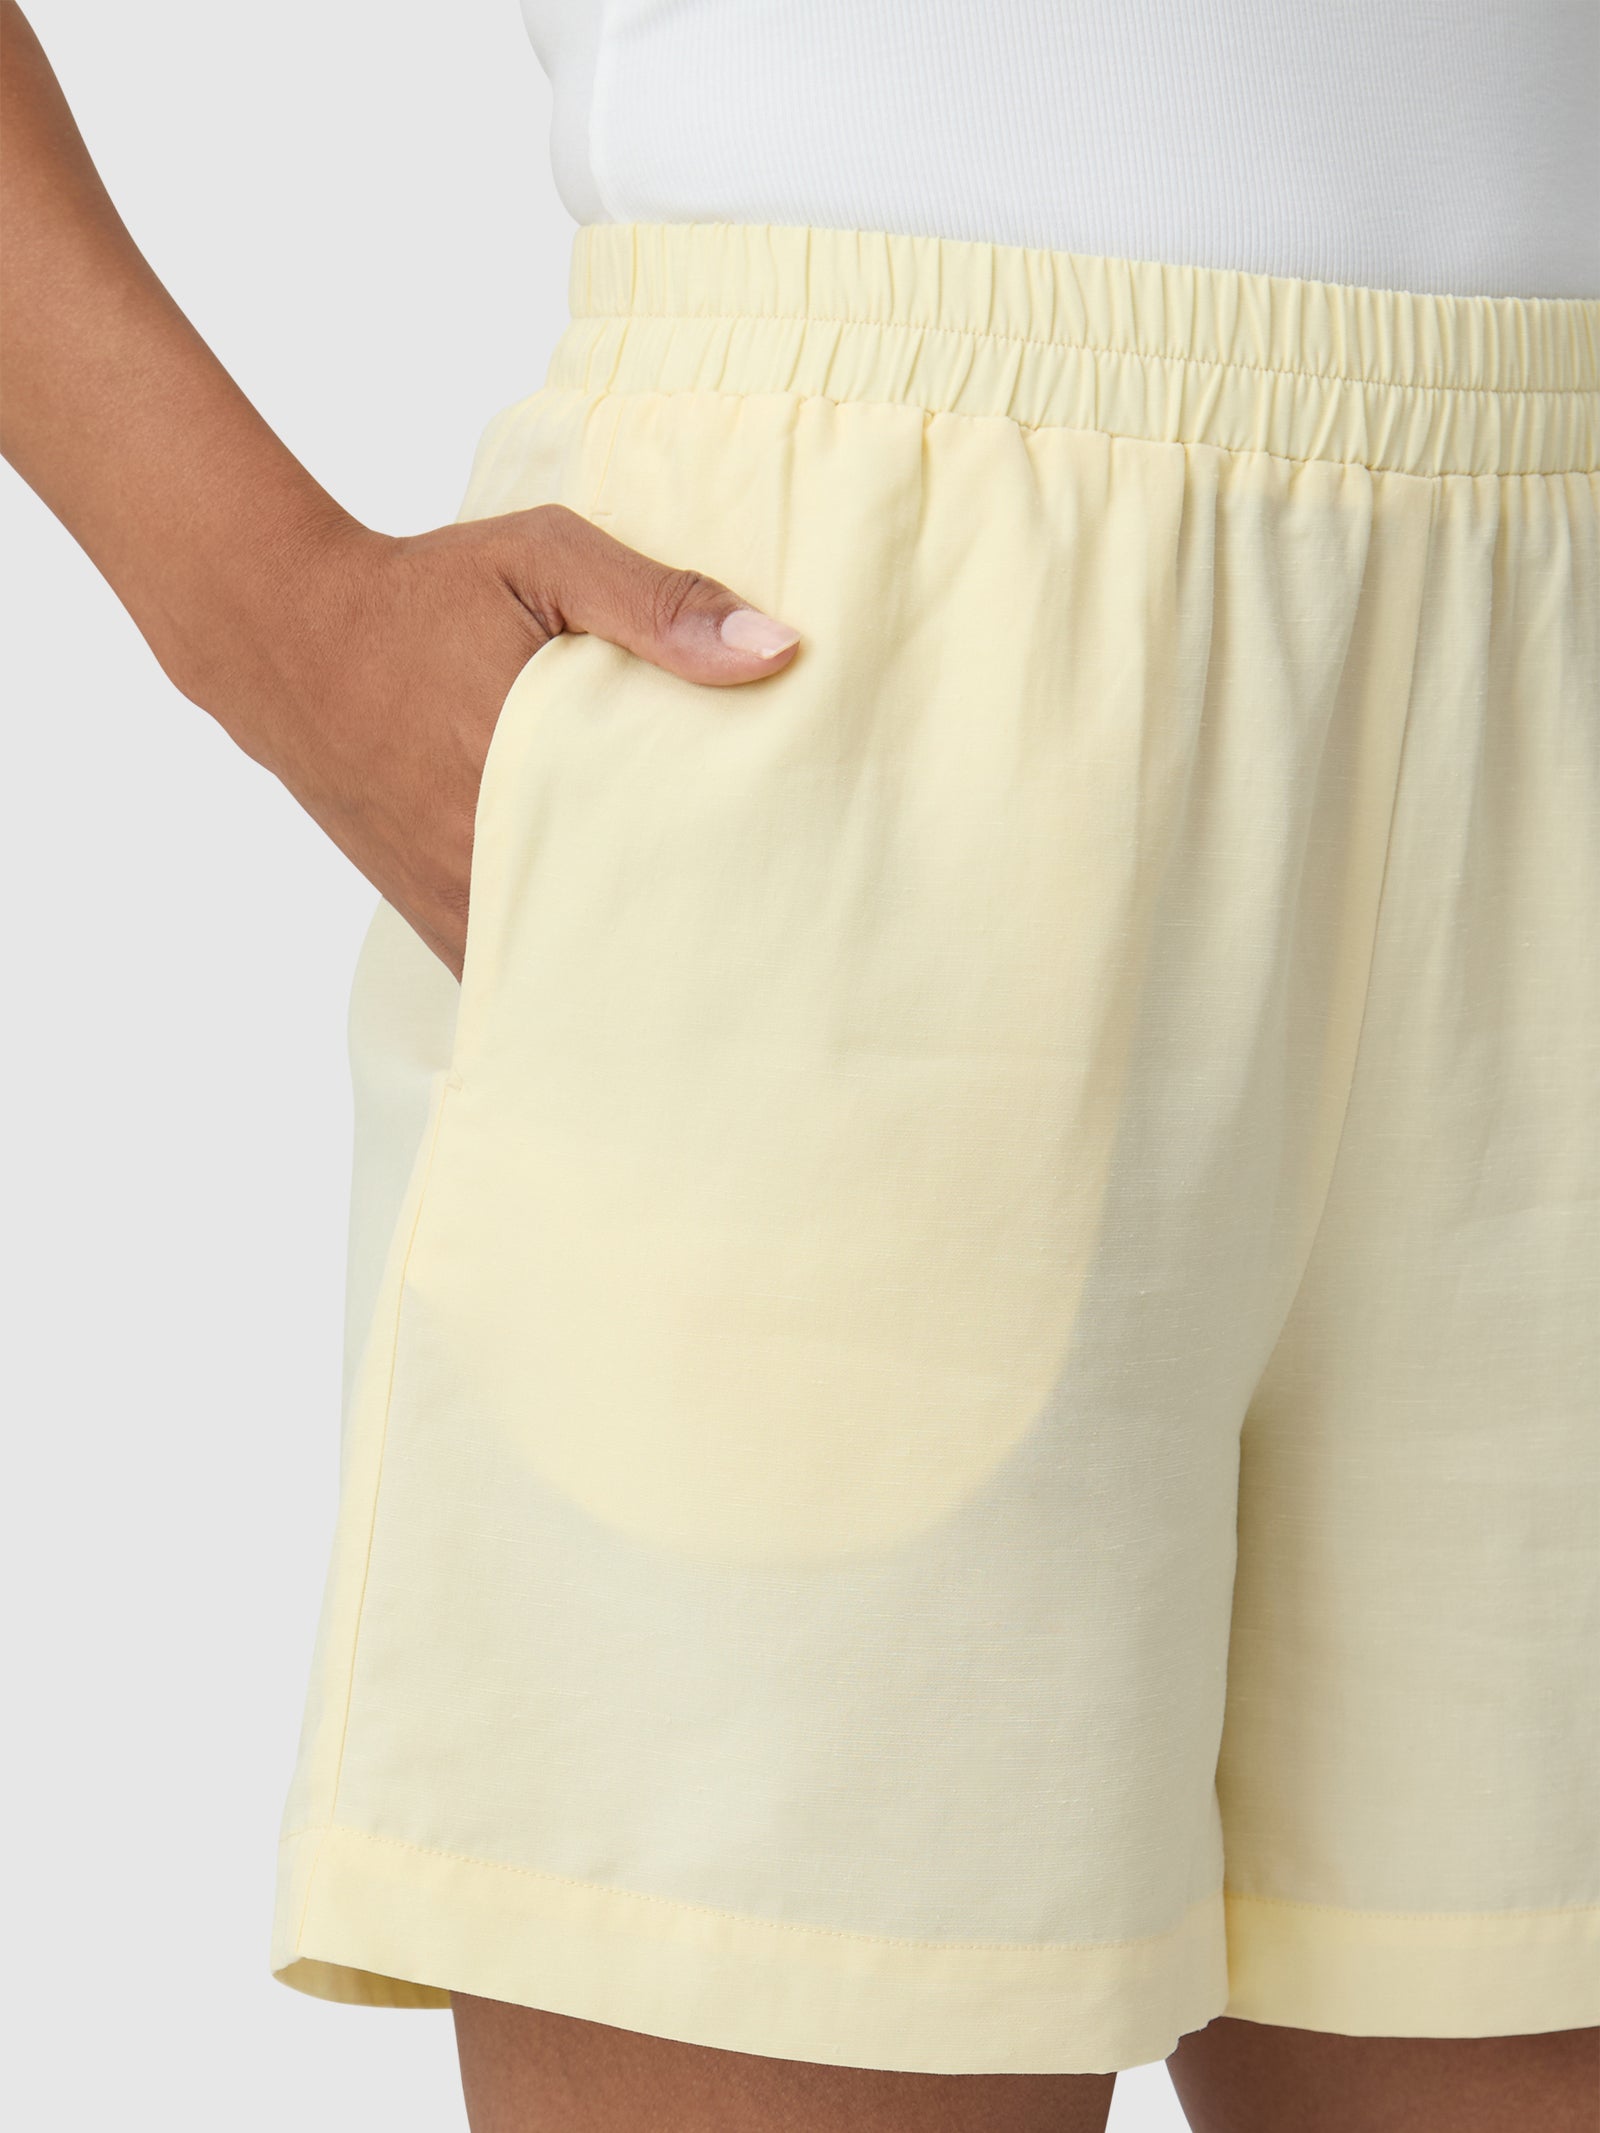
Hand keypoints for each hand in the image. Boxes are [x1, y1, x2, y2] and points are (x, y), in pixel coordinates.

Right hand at [221, 506, 801, 979]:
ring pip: (564, 973)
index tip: (794, 903)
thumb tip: (776, 650)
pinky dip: (562, 973)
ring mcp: (455, 901)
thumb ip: (659, 601)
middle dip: (692, 950)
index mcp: (538, 780)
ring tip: (707, 969)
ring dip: (626, 970)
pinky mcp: (430, 914)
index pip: (662, 872)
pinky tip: (617, 963)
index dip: (730, 899)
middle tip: (773, 950)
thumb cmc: (424, 591)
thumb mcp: (544, 559)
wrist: (282, 632)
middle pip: (620, 943)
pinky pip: (511, 971)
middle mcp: (494, 862)